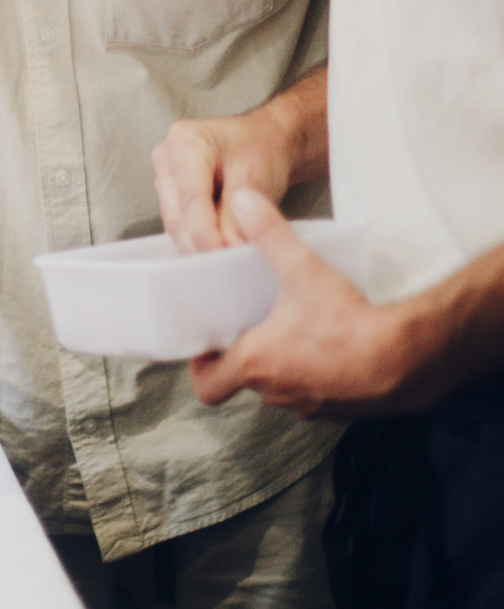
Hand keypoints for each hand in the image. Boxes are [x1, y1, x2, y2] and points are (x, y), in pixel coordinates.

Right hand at [151, 105, 294, 252]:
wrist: (266, 141)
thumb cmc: (262, 148)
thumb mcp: (255, 176)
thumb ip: (237, 213)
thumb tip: (227, 247)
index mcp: (185, 141)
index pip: (190, 196)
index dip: (205, 231)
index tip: (224, 253)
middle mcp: (167, 157)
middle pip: (177, 213)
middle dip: (202, 241)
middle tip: (228, 262)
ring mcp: (166, 177)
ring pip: (176, 223)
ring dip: (199, 244)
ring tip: (226, 258)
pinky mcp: (171, 195)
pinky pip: (180, 225)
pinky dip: (199, 240)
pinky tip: (218, 248)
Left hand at [189, 189, 397, 418]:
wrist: (407, 359)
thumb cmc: (350, 324)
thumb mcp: (302, 269)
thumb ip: (268, 233)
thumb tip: (243, 201)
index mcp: (256, 364)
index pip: (207, 383)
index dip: (201, 365)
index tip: (208, 343)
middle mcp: (278, 392)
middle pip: (245, 381)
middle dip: (245, 354)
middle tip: (250, 324)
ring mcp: (309, 405)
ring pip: (282, 387)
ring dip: (283, 364)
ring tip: (292, 329)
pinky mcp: (340, 408)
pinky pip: (317, 392)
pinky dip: (317, 374)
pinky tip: (331, 344)